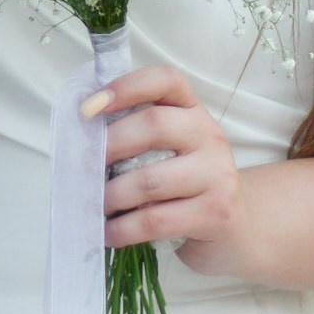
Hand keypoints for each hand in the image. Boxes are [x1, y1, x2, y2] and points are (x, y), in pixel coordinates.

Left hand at [85, 64, 248, 274]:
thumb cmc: (184, 183)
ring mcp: (216, 174)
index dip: (126, 86)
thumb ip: (135, 136)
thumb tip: (80, 144)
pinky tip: (108, 233)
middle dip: (109, 146)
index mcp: (191, 110)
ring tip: (93, 205)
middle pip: (154, 126)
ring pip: (151, 179)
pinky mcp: (215, 213)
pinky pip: (155, 220)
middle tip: (82, 166)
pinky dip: (122, 229)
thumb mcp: (168, 149)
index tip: (89, 107)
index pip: (165, 80)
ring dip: (111, 195)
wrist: (233, 225)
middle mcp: (208, 134)